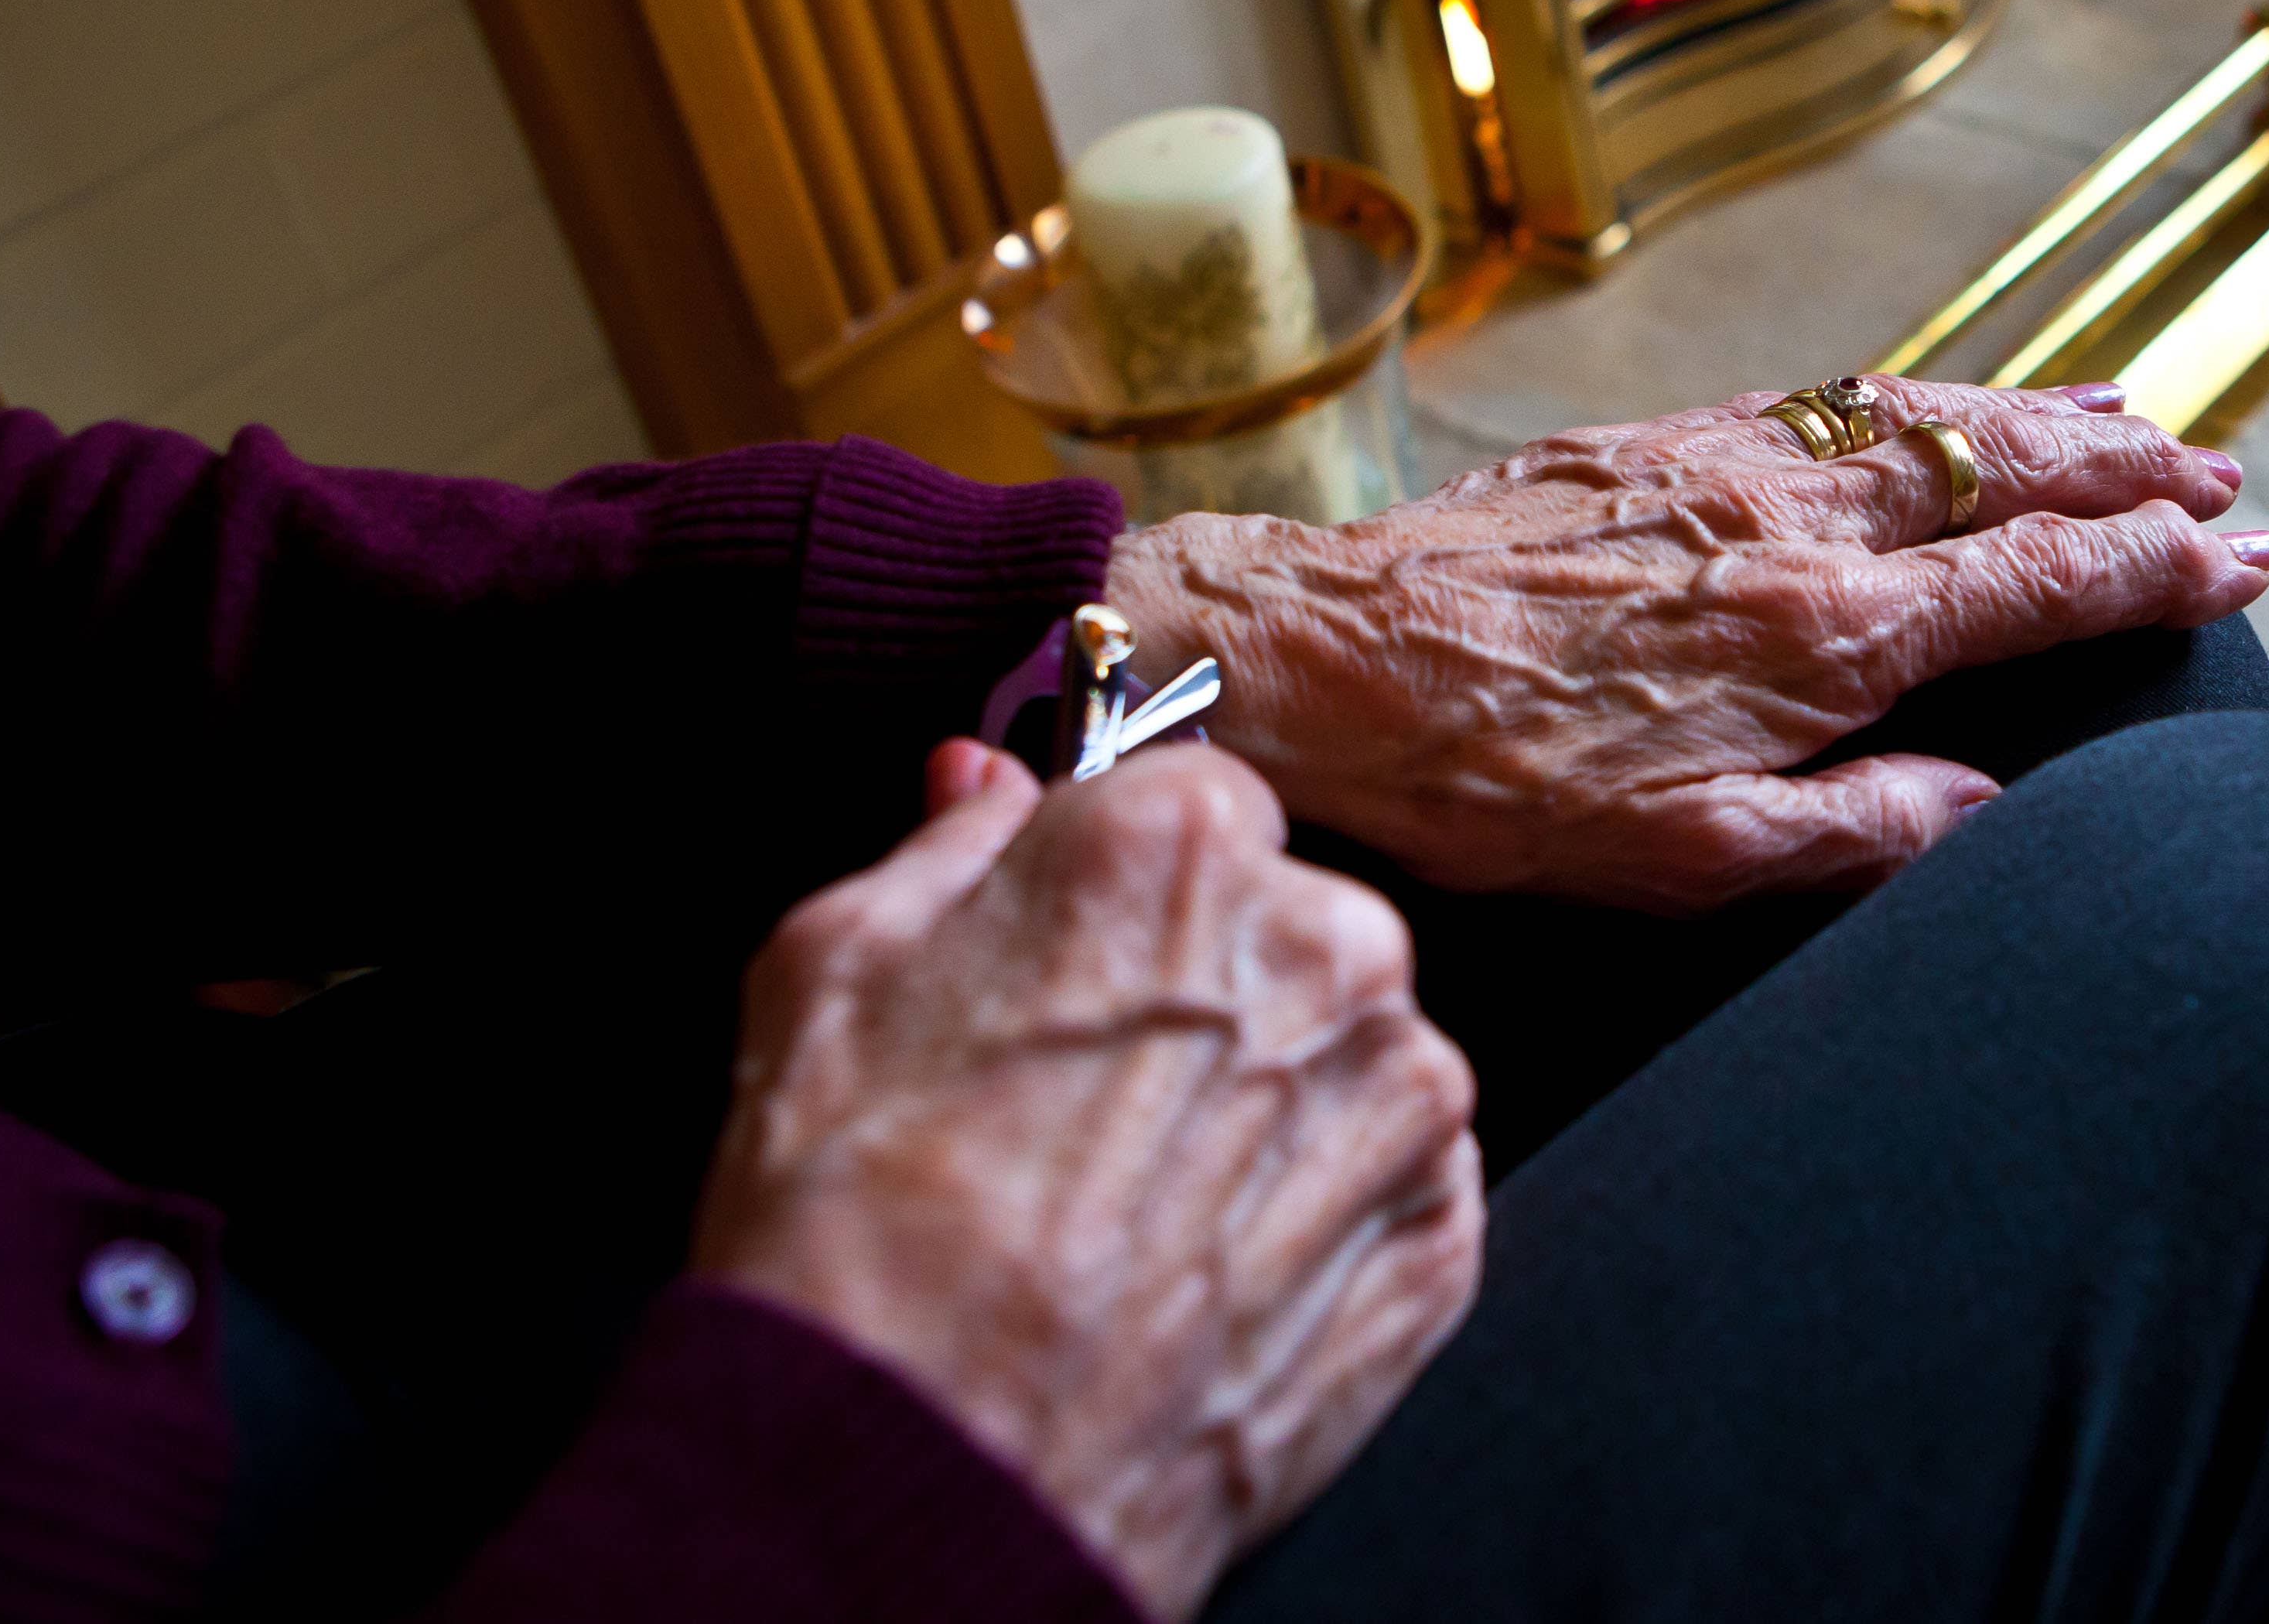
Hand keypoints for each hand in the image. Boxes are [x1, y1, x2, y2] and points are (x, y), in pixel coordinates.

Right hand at [692, 739, 1481, 1621]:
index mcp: (1184, 846)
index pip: (1187, 796)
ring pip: (1348, 1053)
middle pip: (1284, 922)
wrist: (926, 1479)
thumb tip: (984, 790)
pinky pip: (1394, 1186)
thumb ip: (940, 851)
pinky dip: (1314, 1217)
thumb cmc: (858, 1234)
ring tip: (1127, 1203)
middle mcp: (1329, 949)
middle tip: (1080, 1098)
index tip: (1066, 944)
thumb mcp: (831, 972)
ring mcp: (1404, 1108)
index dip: (1115, 880)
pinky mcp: (1437, 1247)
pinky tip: (1197, 1268)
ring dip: (1267, 1104)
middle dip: (1201, 986)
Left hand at [1104, 378, 2268, 909]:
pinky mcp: (1649, 442)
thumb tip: (1986, 809)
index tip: (2242, 557)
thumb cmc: (1487, 780)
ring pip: (1922, 418)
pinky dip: (1918, 394)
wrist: (1317, 657)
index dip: (2152, 571)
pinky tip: (1941, 401)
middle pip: (2002, 476)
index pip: (2034, 586)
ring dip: (2040, 418)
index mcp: (1819, 637)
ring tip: (2131, 421)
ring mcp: (1719, 466)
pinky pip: (1823, 399)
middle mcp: (1789, 526)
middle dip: (2127, 476)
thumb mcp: (1682, 859)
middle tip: (2223, 480)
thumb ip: (1857, 826)